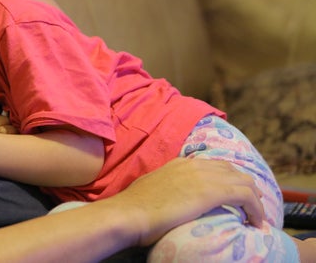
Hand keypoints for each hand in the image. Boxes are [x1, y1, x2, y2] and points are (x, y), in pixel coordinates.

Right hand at [110, 158, 264, 247]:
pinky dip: (256, 209)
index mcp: (180, 163)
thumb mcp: (152, 187)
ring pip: (244, 181)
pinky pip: (246, 196)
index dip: (228, 179)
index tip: (234, 195)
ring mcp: (204, 177)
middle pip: (233, 170)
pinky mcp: (212, 192)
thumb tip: (168, 196)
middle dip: (246, 187)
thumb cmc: (135, 206)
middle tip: (251, 206)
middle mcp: (194, 165)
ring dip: (255, 200)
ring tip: (257, 215)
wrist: (130, 212)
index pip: (215, 165)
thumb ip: (165, 186)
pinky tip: (256, 222)